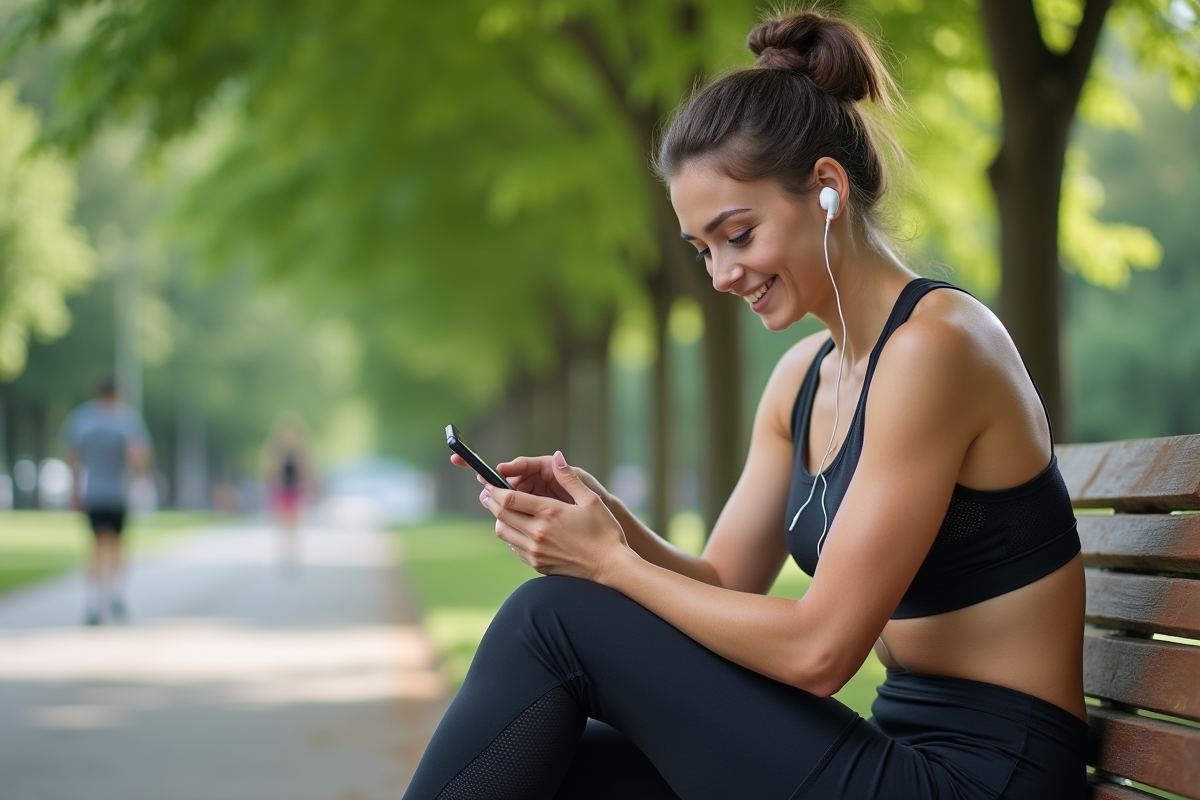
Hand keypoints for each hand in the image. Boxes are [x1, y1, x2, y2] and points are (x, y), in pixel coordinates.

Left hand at [479, 451, 628, 582]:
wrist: (610, 566)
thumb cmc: (604, 531)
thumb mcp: (591, 500)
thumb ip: (569, 478)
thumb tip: (557, 456)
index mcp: (549, 513)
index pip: (509, 498)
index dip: (495, 489)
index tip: (491, 483)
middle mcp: (538, 532)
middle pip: (501, 514)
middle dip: (491, 501)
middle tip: (486, 493)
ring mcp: (536, 550)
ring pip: (503, 532)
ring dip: (498, 519)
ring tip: (500, 510)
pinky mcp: (537, 564)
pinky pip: (513, 547)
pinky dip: (509, 535)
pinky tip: (516, 528)